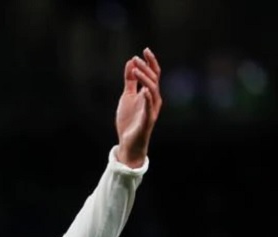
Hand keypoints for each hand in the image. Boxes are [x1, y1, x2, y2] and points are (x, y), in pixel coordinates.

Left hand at [115, 48, 162, 167]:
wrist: (128, 142)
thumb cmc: (129, 120)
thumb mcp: (127, 96)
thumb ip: (129, 81)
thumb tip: (130, 62)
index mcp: (150, 93)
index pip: (154, 74)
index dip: (150, 61)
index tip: (144, 49)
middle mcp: (154, 100)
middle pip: (154, 79)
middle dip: (146, 68)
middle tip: (136, 58)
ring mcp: (151, 110)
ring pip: (153, 91)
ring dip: (145, 80)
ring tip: (136, 70)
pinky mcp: (147, 121)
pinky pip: (149, 108)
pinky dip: (148, 99)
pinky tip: (144, 90)